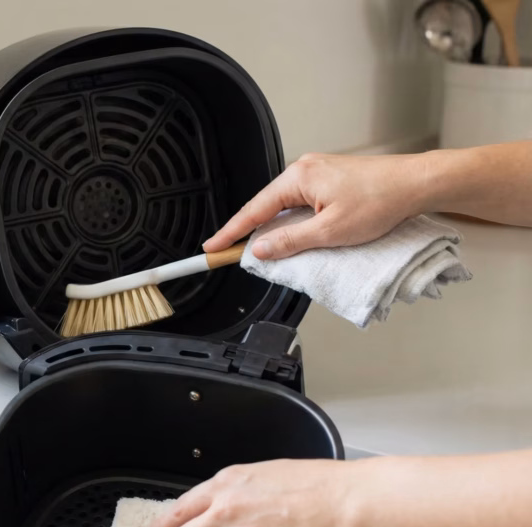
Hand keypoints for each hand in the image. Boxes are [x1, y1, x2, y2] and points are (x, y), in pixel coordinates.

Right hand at [203, 153, 430, 259]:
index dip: (231, 232)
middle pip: (267, 206)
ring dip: (277, 227)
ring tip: (268, 250)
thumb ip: (290, 241)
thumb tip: (260, 249)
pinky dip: (294, 220)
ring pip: (285, 206)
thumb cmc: (381, 200)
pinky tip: (296, 234)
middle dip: (252, 231)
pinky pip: (301, 202)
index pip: (254, 210)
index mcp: (298, 177)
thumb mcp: (331, 231)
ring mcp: (318, 172)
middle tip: (234, 254)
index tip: (212, 248)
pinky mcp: (331, 178)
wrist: (418, 183)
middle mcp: (304, 169)